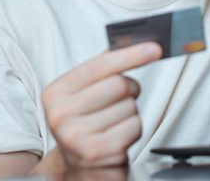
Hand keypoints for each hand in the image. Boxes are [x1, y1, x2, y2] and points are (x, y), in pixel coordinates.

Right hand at [41, 42, 161, 167]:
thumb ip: (102, 68)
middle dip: (130, 89)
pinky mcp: (98, 153)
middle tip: (123, 98)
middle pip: (119, 84)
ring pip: (129, 107)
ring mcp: (77, 137)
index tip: (154, 49)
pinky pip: (134, 126)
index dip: (130, 55)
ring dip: (130, 112)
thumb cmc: (85, 122)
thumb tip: (131, 43)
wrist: (77, 166)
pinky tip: (118, 136)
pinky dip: (133, 129)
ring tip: (114, 122)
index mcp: (54, 94)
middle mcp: (60, 116)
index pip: (99, 66)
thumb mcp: (82, 94)